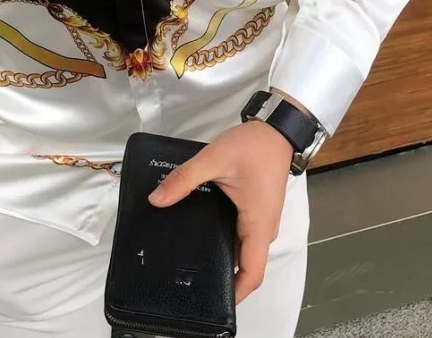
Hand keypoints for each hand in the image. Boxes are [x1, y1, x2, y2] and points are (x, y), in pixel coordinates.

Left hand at [148, 121, 292, 302]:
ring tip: (191, 259)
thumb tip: (157, 200)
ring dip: (224, 259)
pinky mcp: (255, 210)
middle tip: (189, 279)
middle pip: (245, 266)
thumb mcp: (214, 159)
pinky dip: (226, 241)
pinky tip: (203, 233)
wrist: (275, 130)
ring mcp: (261, 220)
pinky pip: (242, 236)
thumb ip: (184, 179)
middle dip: (222, 278)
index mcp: (258, 225)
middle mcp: (263, 229)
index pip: (252, 274)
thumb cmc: (253, 146)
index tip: (212, 301)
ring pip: (243, 251)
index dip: (235, 294)